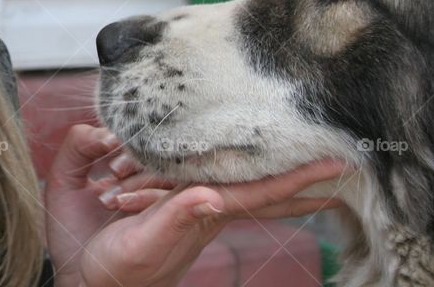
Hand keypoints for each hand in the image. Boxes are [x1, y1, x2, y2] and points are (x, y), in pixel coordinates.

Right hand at [43, 124, 350, 286]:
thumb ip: (176, 218)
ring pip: (235, 183)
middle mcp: (204, 209)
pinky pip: (207, 180)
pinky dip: (226, 167)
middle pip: (263, 190)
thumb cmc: (119, 269)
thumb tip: (211, 196)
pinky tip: (232, 162)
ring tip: (296, 159)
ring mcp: (190, 208)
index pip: (263, 194)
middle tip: (337, 161)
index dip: (300, 180)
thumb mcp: (144, 243)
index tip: (338, 167)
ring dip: (267, 171)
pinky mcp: (169, 205)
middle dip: (300, 178)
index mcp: (204, 214)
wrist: (95, 285)